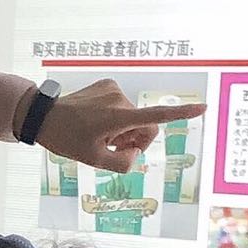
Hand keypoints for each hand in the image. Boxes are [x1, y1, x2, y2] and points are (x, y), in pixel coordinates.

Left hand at [29, 79, 205, 170]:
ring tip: (100, 134)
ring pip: (134, 117)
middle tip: (112, 147)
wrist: (45, 116)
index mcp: (118, 118)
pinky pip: (122, 106)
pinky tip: (96, 121)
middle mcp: (120, 99)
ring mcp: (113, 90)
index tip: (202, 107)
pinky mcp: (107, 85)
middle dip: (135, 139)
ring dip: (123, 129)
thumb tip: (136, 152)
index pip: (155, 118)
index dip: (181, 114)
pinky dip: (115, 117)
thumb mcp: (95, 161)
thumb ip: (124, 162)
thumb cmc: (68, 140)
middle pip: (145, 126)